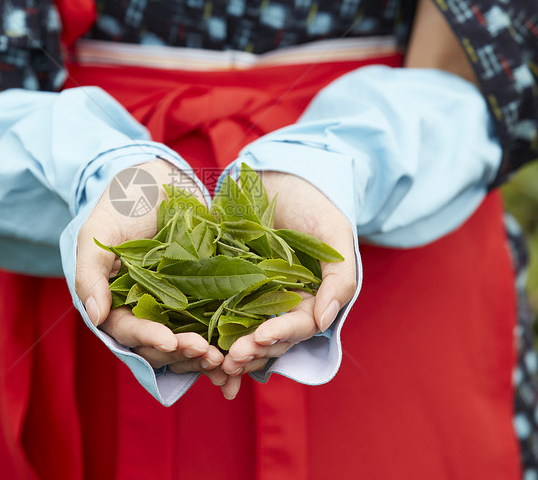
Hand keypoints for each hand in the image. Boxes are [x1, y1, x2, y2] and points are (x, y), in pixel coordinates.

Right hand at [74, 158, 227, 385]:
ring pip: (186, 341)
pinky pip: (210, 324)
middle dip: (181, 352)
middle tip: (206, 352)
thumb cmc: (121, 204)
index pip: (128, 330)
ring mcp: (174, 303)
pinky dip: (220, 339)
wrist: (158, 179)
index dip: (148, 338)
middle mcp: (143, 309)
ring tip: (222, 357)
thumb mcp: (97, 234)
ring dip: (202, 353)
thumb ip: (90, 274)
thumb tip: (95, 317)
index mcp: (114, 301)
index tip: (169, 341)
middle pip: (159, 344)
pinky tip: (237, 347)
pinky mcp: (202, 294)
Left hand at [219, 171, 356, 399]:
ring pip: (244, 333)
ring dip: (231, 350)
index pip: (298, 325)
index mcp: (312, 298)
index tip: (261, 337)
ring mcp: (253, 296)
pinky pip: (218, 314)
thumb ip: (338, 277)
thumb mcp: (334, 234)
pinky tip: (199, 349)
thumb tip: (325, 320)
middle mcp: (282, 304)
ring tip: (215, 361)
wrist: (281, 175)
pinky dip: (211, 334)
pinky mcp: (226, 285)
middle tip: (231, 358)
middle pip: (270, 338)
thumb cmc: (314, 204)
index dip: (281, 334)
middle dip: (252, 350)